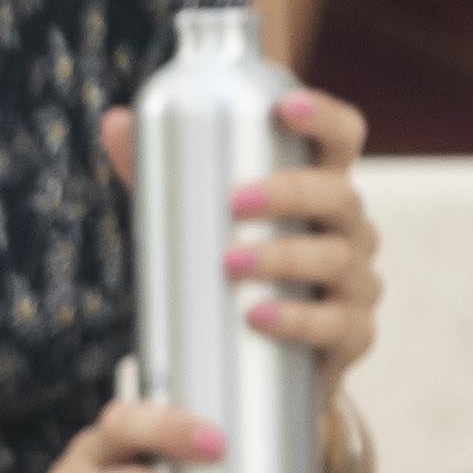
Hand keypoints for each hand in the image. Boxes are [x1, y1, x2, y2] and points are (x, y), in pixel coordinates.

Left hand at [99, 86, 383, 390]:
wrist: (249, 364)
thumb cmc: (227, 270)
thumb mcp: (190, 217)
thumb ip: (156, 170)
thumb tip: (115, 122)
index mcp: (320, 188)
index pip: (343, 138)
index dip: (324, 115)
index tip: (282, 107)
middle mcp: (350, 230)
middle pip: (340, 196)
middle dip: (290, 192)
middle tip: (233, 201)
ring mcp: (356, 285)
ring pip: (338, 260)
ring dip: (285, 256)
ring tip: (230, 262)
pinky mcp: (351, 338)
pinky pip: (336, 326)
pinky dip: (297, 320)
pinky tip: (258, 316)